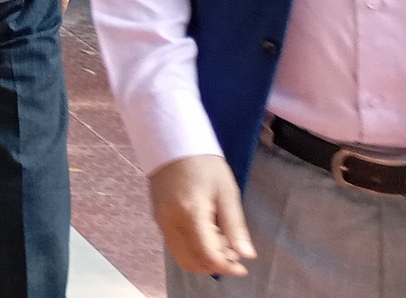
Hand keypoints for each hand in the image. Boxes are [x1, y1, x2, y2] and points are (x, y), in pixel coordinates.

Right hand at [149, 155, 254, 276]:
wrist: (171, 139)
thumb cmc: (203, 162)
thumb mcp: (226, 191)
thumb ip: (235, 226)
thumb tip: (247, 255)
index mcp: (190, 215)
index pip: (208, 256)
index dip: (228, 267)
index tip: (244, 265)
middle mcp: (170, 222)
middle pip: (191, 262)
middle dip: (214, 265)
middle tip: (233, 252)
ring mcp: (161, 220)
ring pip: (181, 255)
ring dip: (203, 258)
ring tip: (221, 241)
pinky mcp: (158, 216)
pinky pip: (174, 243)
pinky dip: (192, 248)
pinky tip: (206, 232)